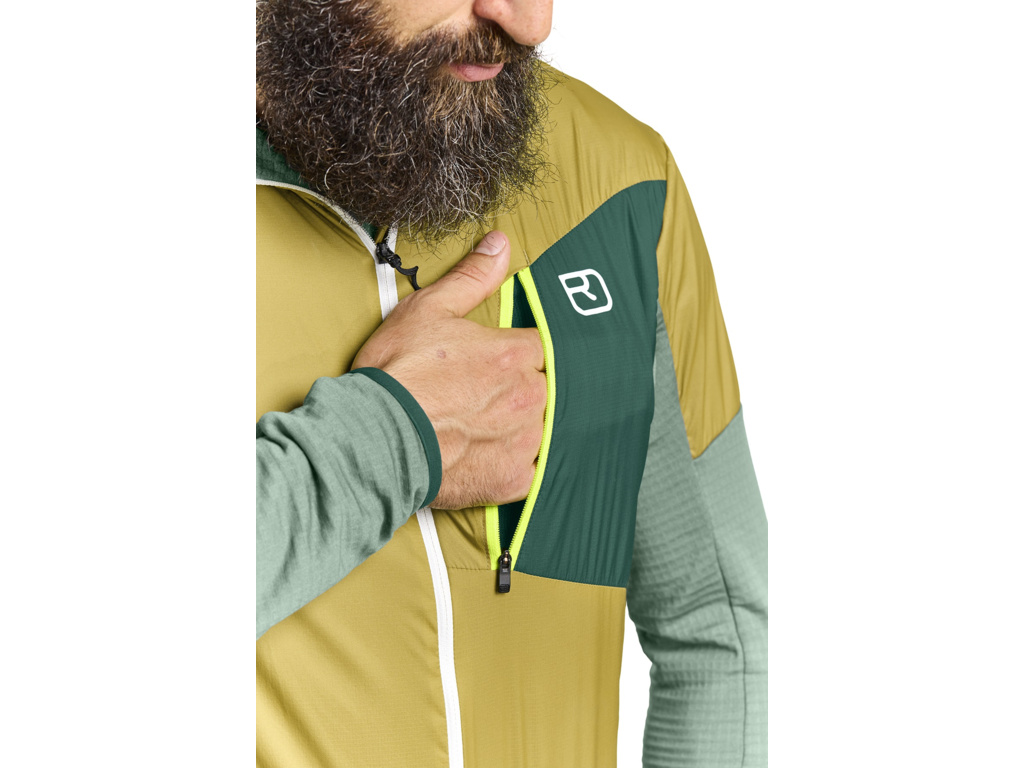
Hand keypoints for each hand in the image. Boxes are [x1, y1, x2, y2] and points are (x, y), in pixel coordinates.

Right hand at [352, 231, 545, 509]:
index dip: (509, 355)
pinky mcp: (514, 479)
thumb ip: (473, 277)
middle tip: (473, 398)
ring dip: (516, 428)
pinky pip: (528, 470)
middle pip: (540, 388)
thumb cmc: (397, 372)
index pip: (537, 348)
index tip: (486, 364)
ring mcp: (525, 440)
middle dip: (514, 391)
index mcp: (517, 353)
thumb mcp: (429, 309)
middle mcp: (531, 396)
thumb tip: (501, 243)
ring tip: (474, 428)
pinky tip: (482, 457)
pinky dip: (510, 465)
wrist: (374, 437)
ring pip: (538, 429)